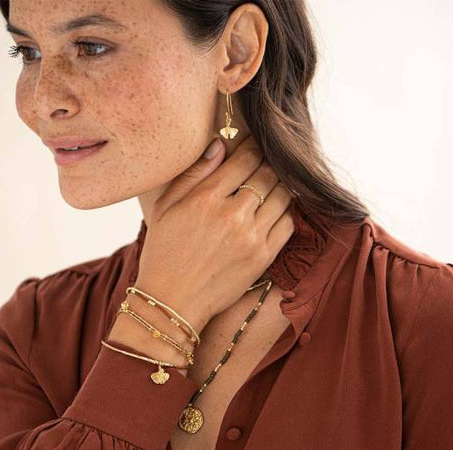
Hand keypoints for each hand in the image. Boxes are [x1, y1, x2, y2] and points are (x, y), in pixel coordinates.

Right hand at [135, 135, 294, 332]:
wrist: (172, 301)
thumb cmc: (164, 253)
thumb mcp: (165, 208)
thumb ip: (193, 174)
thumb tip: (220, 145)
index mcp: (206, 198)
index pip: (245, 159)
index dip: (253, 148)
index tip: (255, 147)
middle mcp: (232, 215)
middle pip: (268, 175)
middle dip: (268, 165)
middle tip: (265, 165)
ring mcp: (251, 237)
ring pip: (283, 196)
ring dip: (280, 187)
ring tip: (271, 188)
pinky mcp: (263, 257)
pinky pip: (288, 224)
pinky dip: (286, 212)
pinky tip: (275, 212)